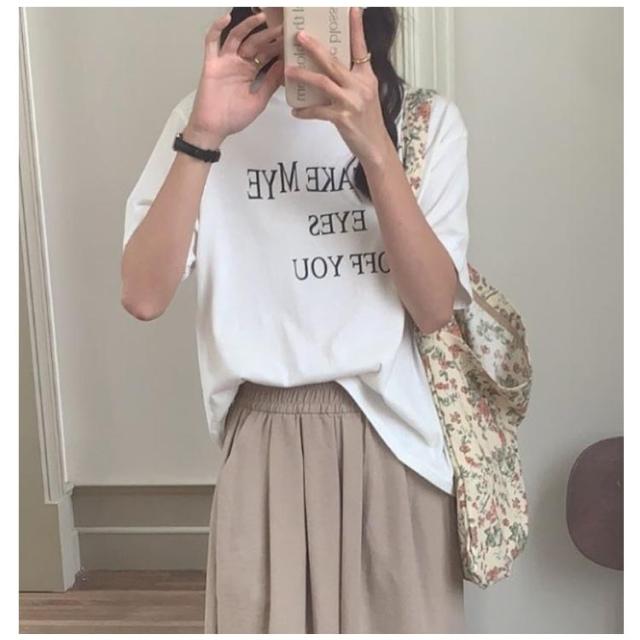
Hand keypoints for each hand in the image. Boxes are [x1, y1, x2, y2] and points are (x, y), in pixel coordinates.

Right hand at [185, 11, 284, 146]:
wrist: (213, 128)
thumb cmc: (234, 118)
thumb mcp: (258, 101)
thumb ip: (269, 84)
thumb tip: (282, 67)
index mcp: (249, 73)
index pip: (265, 55)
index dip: (276, 47)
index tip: (289, 39)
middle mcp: (238, 64)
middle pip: (254, 44)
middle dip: (268, 35)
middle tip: (282, 27)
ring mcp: (224, 62)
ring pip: (236, 37)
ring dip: (248, 26)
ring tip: (262, 17)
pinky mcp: (211, 64)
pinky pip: (212, 42)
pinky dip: (217, 29)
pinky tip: (226, 18)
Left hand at [284, 7, 393, 166]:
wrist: (375, 146)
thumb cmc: (367, 120)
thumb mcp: (365, 95)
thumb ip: (353, 80)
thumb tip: (333, 67)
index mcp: (366, 76)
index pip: (361, 48)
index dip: (356, 28)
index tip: (352, 8)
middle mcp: (360, 85)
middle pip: (334, 61)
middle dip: (314, 47)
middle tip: (299, 36)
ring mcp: (351, 101)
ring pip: (323, 82)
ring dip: (303, 75)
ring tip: (288, 70)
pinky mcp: (343, 118)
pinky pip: (319, 111)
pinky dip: (305, 111)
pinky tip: (295, 111)